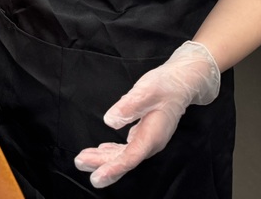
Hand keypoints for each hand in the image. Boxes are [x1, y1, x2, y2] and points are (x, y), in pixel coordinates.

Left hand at [74, 41, 220, 187]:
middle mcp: (150, 143)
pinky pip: (126, 149)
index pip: (130, 157)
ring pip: (124, 155)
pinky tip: (101, 150)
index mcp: (152, 135)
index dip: (112, 169)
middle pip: (124, 159)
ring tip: (83, 158)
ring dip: (104, 158)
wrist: (181, 83)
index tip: (96, 177)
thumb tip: (110, 121)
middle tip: (79, 163)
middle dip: (102, 165)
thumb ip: (128, 105)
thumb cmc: (165, 86)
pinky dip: (112, 151)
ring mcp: (148, 140)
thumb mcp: (146, 90)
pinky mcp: (144, 135)